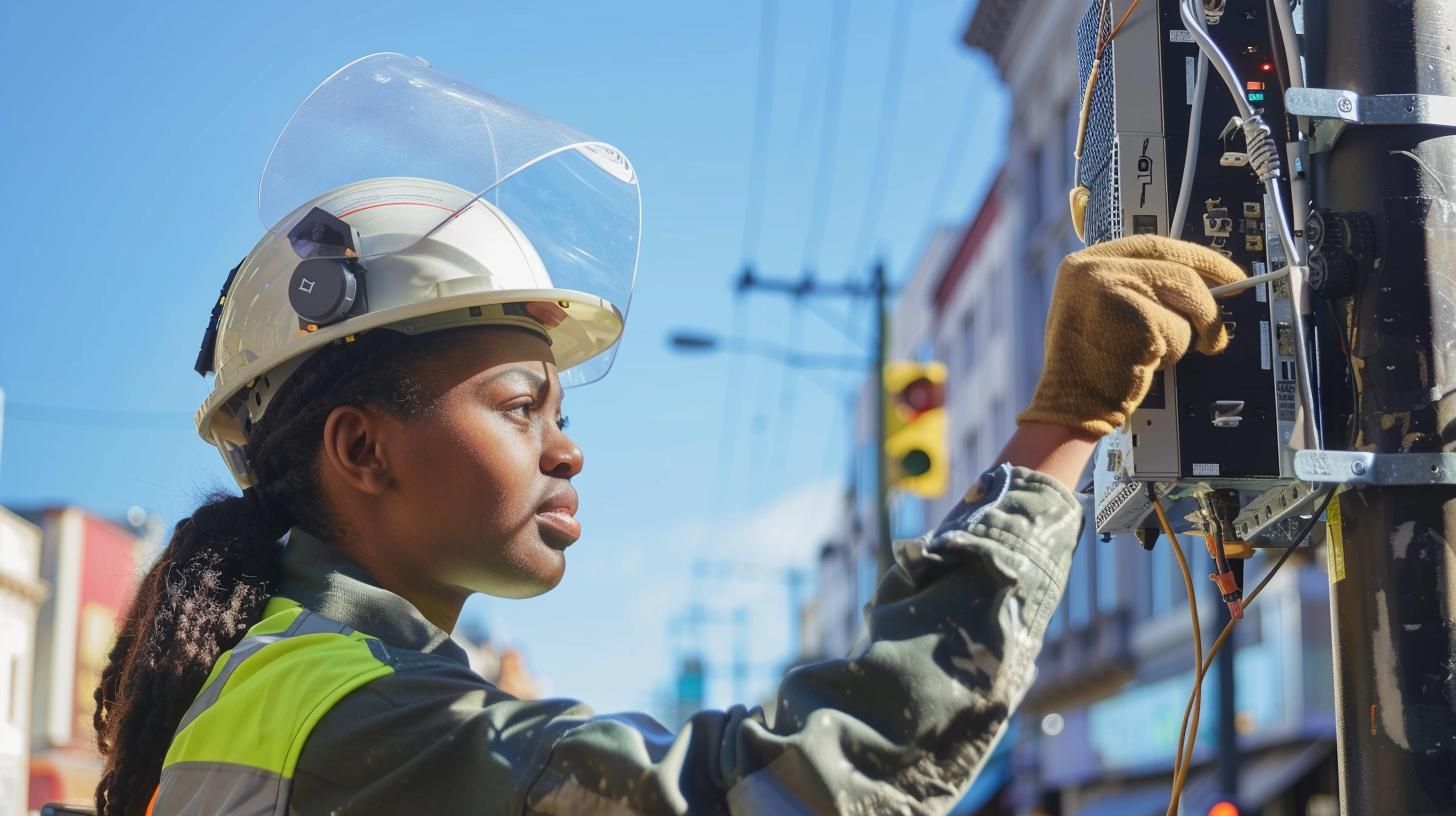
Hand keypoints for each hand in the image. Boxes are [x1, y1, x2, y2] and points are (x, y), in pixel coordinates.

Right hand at [1018, 235, 1245, 436]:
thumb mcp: (1097, 311)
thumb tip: (1190, 287)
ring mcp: (1113, 290)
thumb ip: (1134, 289)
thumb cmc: (1085, 368)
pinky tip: (1145, 363)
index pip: (1152, 246)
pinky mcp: (1135, 317)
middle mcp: (1095, 269)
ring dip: (1189, 331)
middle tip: (1231, 304)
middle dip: (1210, 291)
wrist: (1069, 404)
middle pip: (1177, 267)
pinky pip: (1180, 329)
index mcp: (1083, 264)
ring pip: (1186, 296)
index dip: (1194, 257)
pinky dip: (1174, 351)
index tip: (1220, 269)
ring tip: (1158, 354)